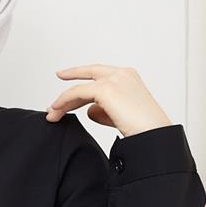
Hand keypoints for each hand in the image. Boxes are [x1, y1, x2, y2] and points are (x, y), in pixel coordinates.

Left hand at [45, 64, 171, 137]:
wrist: (152, 134)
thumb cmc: (142, 129)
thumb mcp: (120, 116)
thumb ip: (104, 110)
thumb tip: (90, 110)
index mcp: (128, 77)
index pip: (100, 72)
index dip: (81, 74)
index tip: (65, 75)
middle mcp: (121, 74)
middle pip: (88, 74)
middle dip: (69, 82)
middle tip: (54, 92)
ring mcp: (113, 79)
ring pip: (80, 87)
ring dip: (63, 101)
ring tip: (53, 114)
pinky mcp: (105, 89)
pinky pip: (77, 93)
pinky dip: (64, 102)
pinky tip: (57, 112)